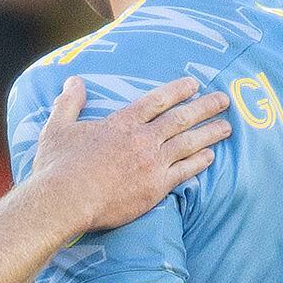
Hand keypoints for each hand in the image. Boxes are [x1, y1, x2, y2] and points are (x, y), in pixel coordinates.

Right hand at [30, 74, 228, 232]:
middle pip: (181, 118)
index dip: (178, 90)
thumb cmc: (57, 167)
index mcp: (122, 123)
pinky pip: (185, 171)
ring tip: (226, 127)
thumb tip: (73, 82)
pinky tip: (211, 156)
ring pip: (189, 143)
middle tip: (223, 100)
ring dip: (210, 133)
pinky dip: (200, 162)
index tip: (194, 85)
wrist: (64, 201)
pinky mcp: (155, 188)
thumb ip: (68, 103)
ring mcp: (152, 163)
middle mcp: (142, 139)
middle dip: (205, 106)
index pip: (157, 100)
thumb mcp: (57, 129)